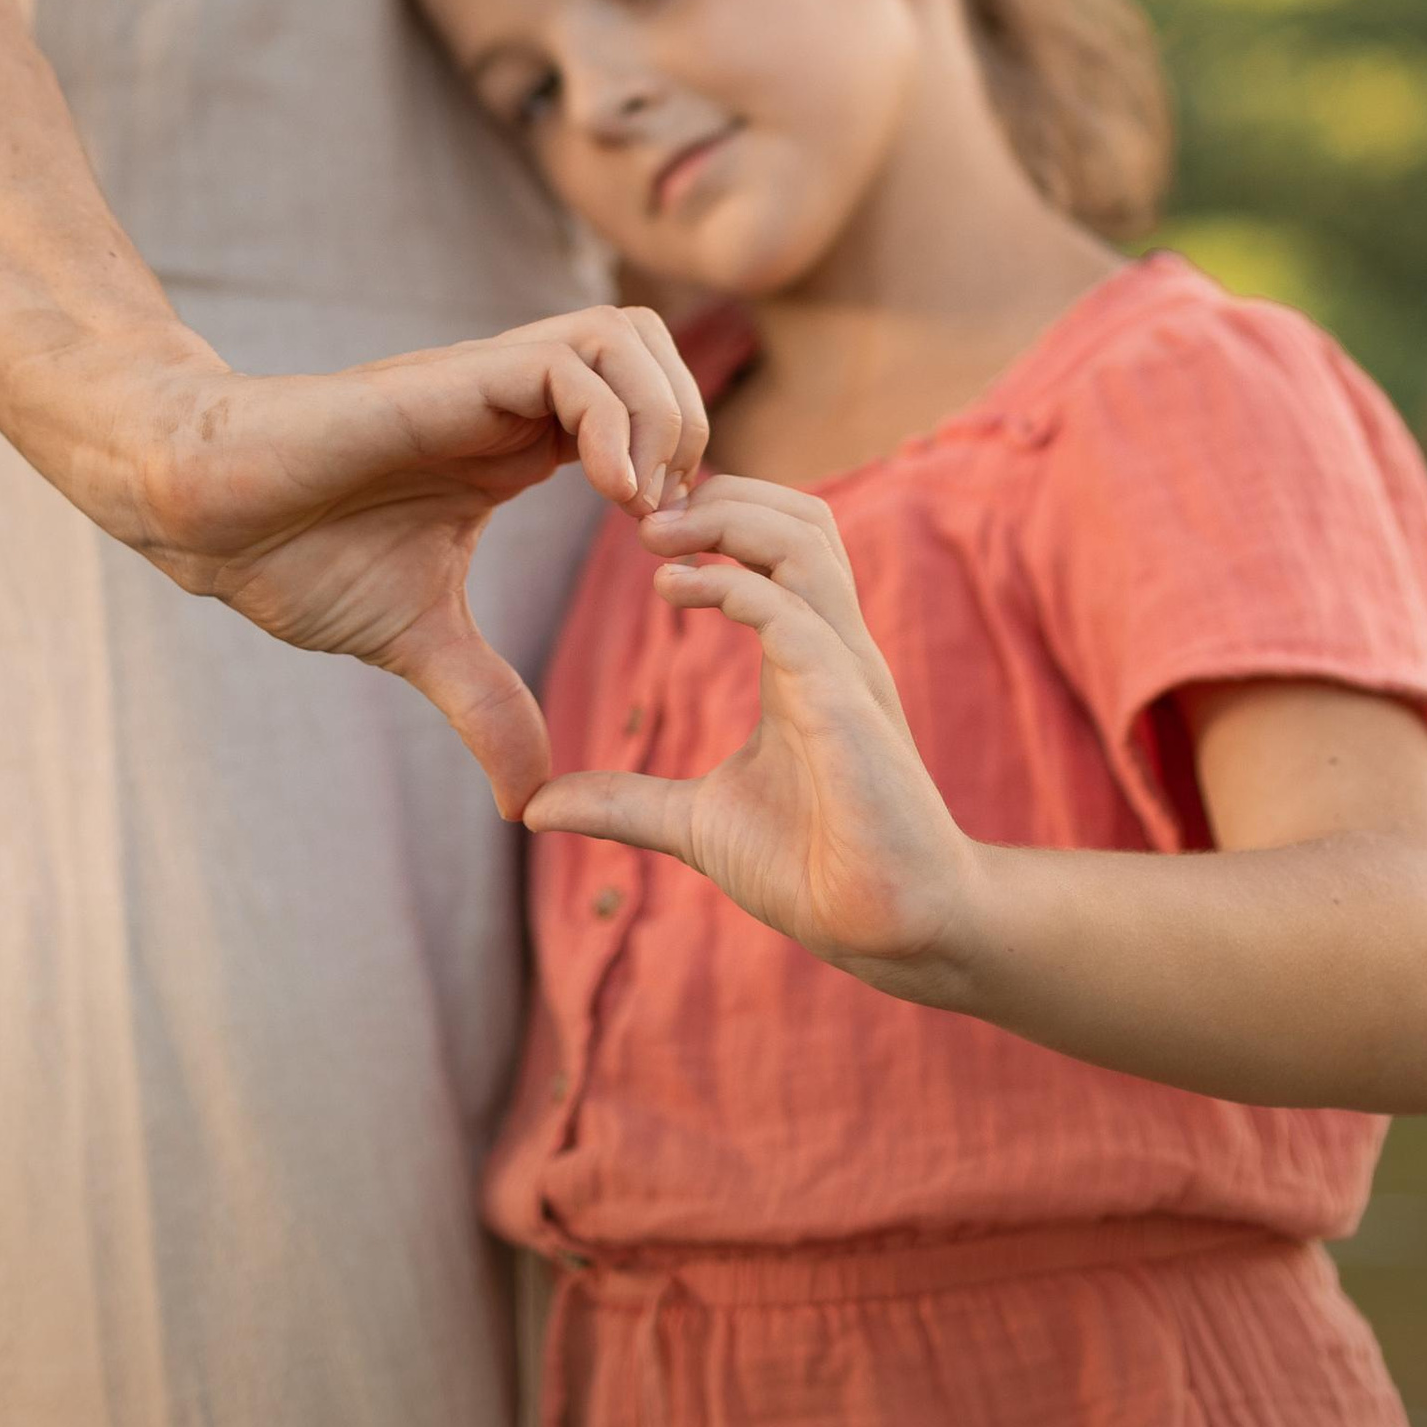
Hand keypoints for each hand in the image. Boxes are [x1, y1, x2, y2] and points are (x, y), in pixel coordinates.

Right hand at [133, 308, 709, 816]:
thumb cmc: (299, 557)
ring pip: (629, 334)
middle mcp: (517, 401)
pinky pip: (574, 359)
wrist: (213, 519)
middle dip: (694, 428)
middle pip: (658, 349)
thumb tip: (529, 801)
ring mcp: (489, 380)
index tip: (673, 557)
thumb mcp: (423, 642)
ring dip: (665, 415)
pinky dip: (616, 420)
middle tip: (673, 523)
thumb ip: (488, 704)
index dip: (684, 472)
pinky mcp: (456, 375)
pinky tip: (607, 494)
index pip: (646, 411)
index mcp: (520, 446)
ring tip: (645, 508)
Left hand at [524, 478, 979, 993]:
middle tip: (641, 514)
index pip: (782, 542)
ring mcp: (847, 671)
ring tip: (653, 539)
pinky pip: (797, 618)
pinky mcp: (848, 708)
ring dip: (728, 521)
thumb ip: (625, 803)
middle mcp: (834, 648)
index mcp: (806, 659)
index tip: (641, 529)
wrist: (891, 930)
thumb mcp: (696, 824)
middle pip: (801, 517)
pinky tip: (673, 589)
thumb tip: (535, 809)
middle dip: (723, 495)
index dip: (717, 516)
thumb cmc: (813, 869)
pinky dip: (734, 588)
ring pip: (807, 543)